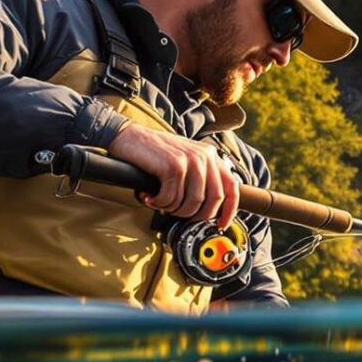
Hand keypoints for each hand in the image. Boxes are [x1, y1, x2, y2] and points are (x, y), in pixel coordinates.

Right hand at [105, 123, 238, 224]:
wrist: (129, 137)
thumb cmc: (155, 153)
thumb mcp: (186, 160)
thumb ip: (201, 178)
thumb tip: (210, 208)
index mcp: (210, 156)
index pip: (232, 187)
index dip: (229, 211)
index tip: (221, 224)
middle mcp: (204, 157)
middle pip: (213, 200)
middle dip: (196, 215)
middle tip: (180, 215)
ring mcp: (189, 160)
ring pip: (192, 202)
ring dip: (175, 210)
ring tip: (162, 203)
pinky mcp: (173, 166)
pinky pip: (172, 198)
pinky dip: (159, 203)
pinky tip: (151, 197)